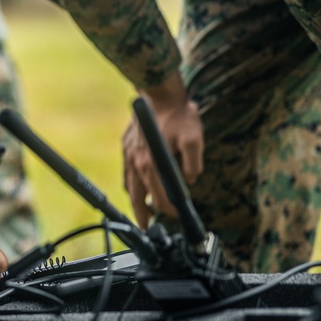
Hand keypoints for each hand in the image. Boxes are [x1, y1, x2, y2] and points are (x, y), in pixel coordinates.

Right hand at [123, 73, 203, 226]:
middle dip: (142, 214)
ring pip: (129, 184)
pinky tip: (137, 185)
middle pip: (137, 196)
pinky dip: (131, 183)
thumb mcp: (194, 139)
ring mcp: (129, 153)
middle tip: (146, 227)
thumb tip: (189, 179)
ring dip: (136, 199)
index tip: (176, 214)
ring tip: (143, 210)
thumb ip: (193, 163)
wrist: (159, 93)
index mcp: (150, 163)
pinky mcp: (126, 145)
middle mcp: (136, 161)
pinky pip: (126, 171)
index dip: (169, 209)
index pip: (158, 196)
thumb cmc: (178, 115)